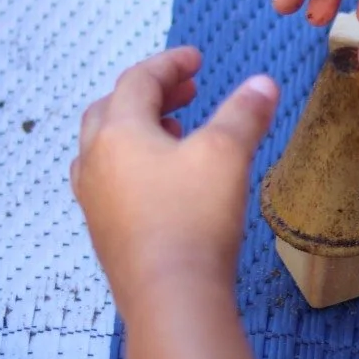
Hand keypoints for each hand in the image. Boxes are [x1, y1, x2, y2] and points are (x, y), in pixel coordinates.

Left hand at [71, 48, 278, 310]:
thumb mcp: (226, 154)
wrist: (170, 298)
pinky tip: (161, 181)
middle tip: (187, 92)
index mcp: (118, 132)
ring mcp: (94, 200)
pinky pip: (109, 182)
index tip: (196, 60)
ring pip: (104, 148)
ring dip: (137, 129)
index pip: (138, 81)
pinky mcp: (104, 232)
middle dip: (150, 94)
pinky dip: (132, 165)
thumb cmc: (194, 218)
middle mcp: (95, 162)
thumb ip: (244, 113)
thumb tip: (264, 83)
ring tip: (174, 132)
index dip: (169, 64)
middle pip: (112, 109)